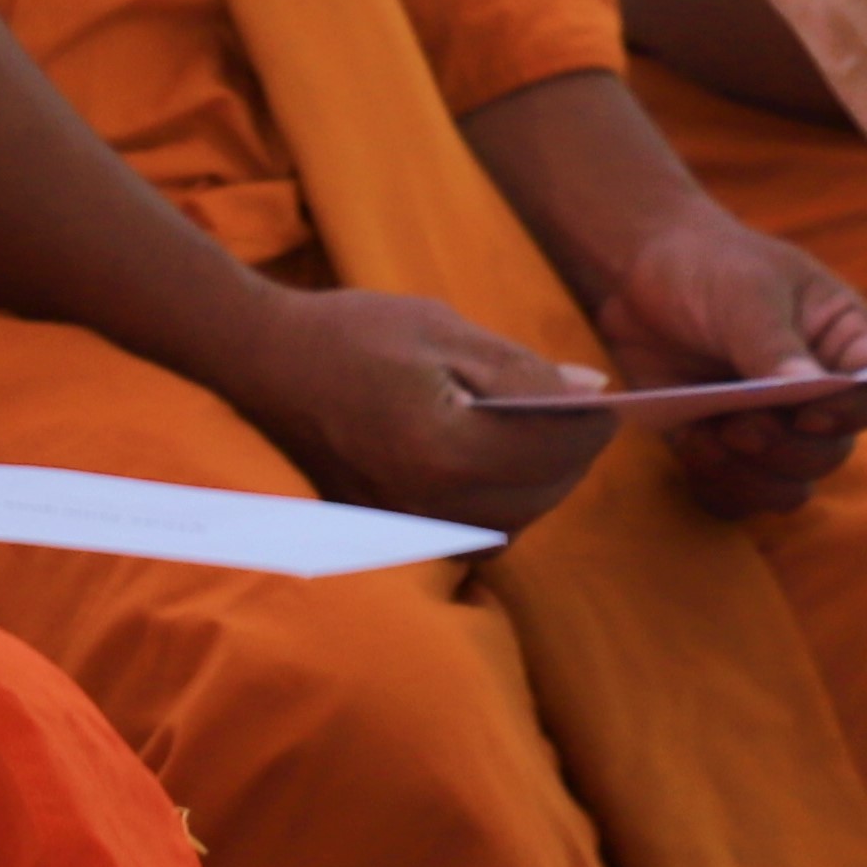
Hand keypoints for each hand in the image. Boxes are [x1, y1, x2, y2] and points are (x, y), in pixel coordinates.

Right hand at [244, 279, 618, 532]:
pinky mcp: (394, 536)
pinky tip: (489, 460)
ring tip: (533, 433)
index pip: (557, 452)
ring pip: (514, 522)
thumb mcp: (444, 331)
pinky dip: (498, 500)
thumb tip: (592, 395)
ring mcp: (408, 529)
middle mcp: (429, 507)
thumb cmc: (350, 335)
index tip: (605, 400)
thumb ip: (523, 371)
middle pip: (542, 495)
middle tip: (577, 412)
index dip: (594, 424)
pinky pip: (474, 532)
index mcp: (444, 451)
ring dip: (538, 482)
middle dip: (571, 454)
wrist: (262, 365)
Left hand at [590, 203, 866, 522]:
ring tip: (710, 437)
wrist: (637, 275)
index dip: (858, 412)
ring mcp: (773, 425)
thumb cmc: (708, 264)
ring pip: (792, 486)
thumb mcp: (744, 291)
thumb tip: (811, 391)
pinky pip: (740, 496)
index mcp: (842, 340)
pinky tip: (689, 443)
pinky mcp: (726, 450)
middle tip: (738, 424)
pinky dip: (718, 485)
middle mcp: (817, 392)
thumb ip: (774, 343)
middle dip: (786, 449)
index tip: (809, 411)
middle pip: (834, 452)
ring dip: (752, 477)